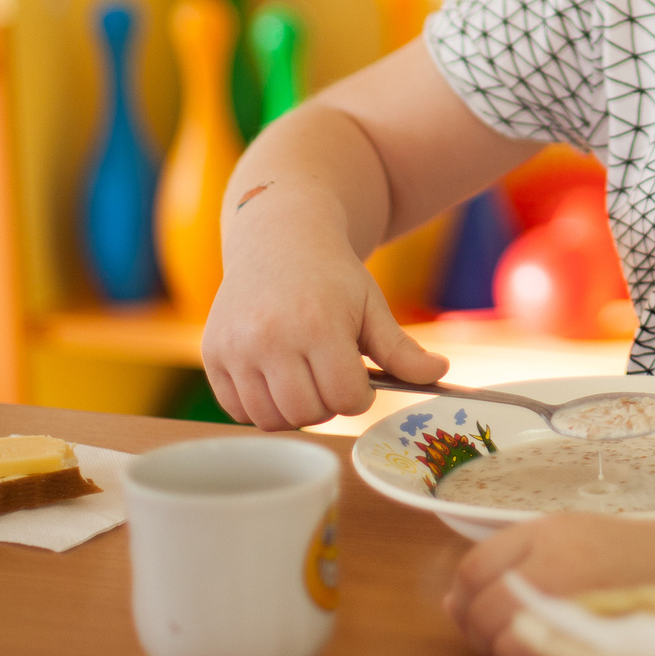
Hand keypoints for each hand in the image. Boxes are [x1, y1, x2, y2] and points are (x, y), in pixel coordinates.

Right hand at [201, 204, 447, 430]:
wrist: (277, 236)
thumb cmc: (332, 275)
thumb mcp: (372, 305)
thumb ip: (402, 349)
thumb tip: (442, 375)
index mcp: (317, 323)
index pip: (345, 398)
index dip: (359, 395)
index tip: (358, 377)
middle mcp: (270, 337)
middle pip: (308, 412)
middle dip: (328, 404)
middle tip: (330, 376)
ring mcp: (235, 347)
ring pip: (271, 418)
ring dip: (294, 409)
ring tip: (304, 377)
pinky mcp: (212, 354)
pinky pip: (237, 409)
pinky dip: (260, 405)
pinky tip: (275, 378)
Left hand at [445, 511, 654, 655]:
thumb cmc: (633, 553)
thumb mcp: (570, 537)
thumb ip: (511, 561)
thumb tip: (452, 604)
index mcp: (546, 531)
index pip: (474, 570)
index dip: (468, 601)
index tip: (481, 617)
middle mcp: (558, 561)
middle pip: (486, 612)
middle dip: (485, 639)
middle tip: (507, 644)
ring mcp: (580, 601)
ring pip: (509, 647)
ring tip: (537, 654)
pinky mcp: (602, 639)